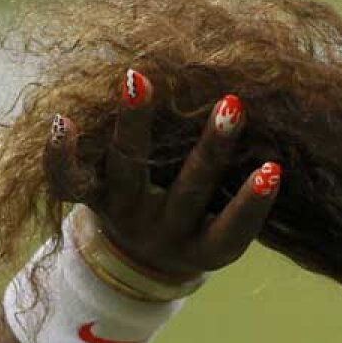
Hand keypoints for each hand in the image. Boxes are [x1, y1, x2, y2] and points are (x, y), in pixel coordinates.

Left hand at [43, 68, 281, 280]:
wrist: (135, 263)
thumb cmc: (200, 226)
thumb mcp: (223, 226)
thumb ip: (243, 192)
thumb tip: (280, 134)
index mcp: (203, 248)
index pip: (231, 230)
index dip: (251, 204)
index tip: (273, 169)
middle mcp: (163, 234)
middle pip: (188, 192)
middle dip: (212, 148)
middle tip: (233, 105)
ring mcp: (123, 216)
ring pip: (128, 171)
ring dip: (134, 124)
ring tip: (138, 78)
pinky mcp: (90, 200)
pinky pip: (69, 182)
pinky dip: (62, 154)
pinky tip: (62, 120)